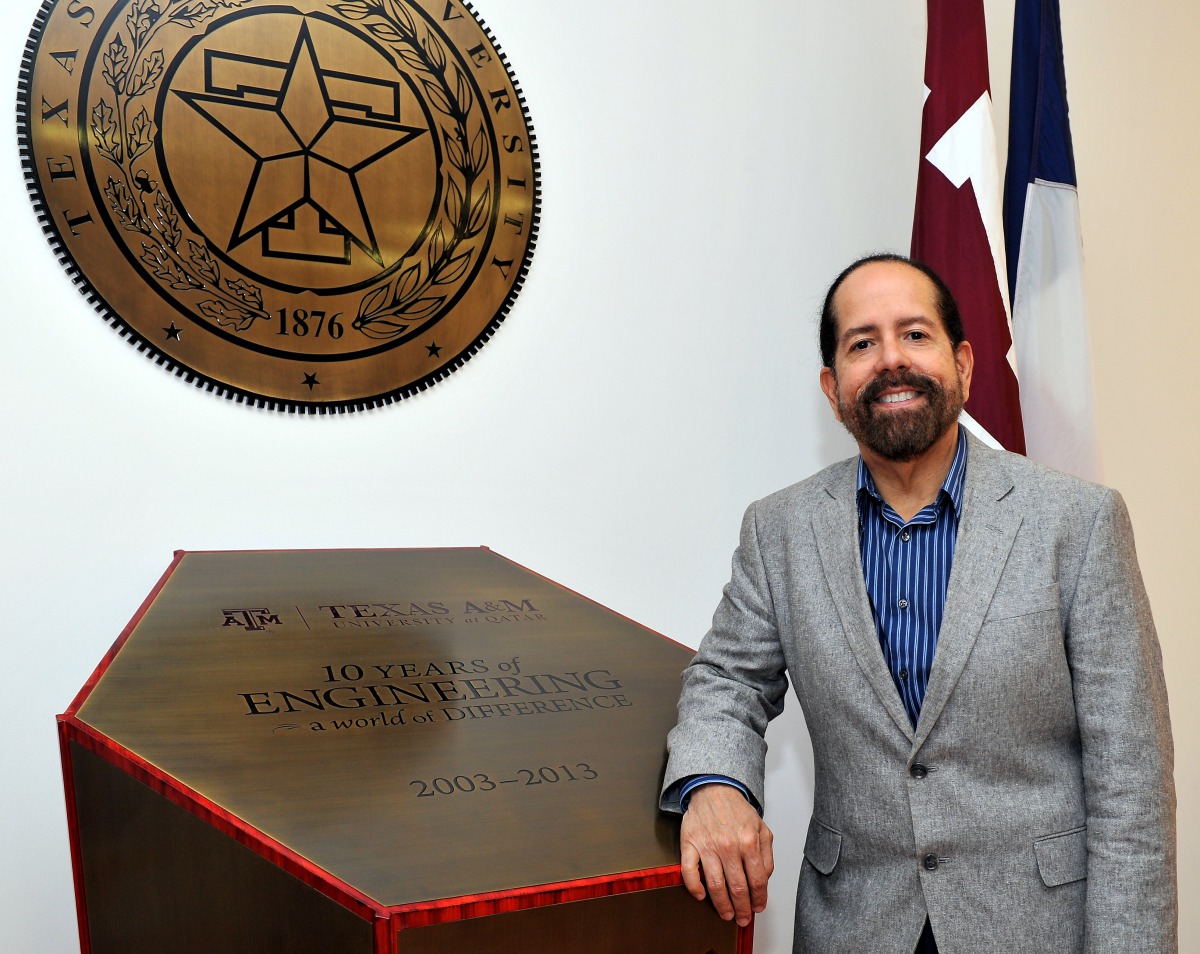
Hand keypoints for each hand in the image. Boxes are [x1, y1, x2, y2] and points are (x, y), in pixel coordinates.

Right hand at [679, 783, 773, 925]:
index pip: (756, 880)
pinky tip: (700, 896)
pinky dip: (694, 888)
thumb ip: (766, 855)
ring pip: (715, 885)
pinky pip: (689, 871)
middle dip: (742, 908)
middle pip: (737, 887)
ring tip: (726, 914)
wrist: (713, 789)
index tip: (758, 907)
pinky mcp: (689, 844)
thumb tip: (763, 880)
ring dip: (722, 905)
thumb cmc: (736, 810)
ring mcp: (707, 846)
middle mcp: (728, 845)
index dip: (758, 899)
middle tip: (743, 918)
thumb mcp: (761, 829)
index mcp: (748, 842)